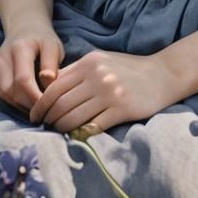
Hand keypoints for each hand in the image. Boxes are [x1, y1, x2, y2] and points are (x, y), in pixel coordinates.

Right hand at [0, 23, 64, 112]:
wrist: (25, 29)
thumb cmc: (42, 40)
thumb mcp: (53, 47)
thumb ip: (51, 64)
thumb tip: (47, 82)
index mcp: (20, 48)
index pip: (23, 80)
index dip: (35, 97)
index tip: (48, 106)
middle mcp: (2, 56)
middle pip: (11, 90)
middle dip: (28, 104)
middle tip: (44, 110)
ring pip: (3, 95)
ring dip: (20, 105)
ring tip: (36, 107)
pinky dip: (11, 102)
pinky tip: (24, 103)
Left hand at [28, 49, 181, 133]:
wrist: (162, 74)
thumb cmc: (127, 69)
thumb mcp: (100, 61)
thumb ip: (75, 72)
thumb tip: (46, 87)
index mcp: (88, 63)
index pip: (54, 87)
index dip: (40, 104)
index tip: (35, 116)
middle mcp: (97, 76)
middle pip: (60, 104)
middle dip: (48, 119)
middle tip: (45, 128)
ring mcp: (109, 93)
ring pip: (73, 118)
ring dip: (61, 129)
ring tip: (59, 132)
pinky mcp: (121, 109)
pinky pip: (92, 127)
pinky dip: (81, 134)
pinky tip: (77, 136)